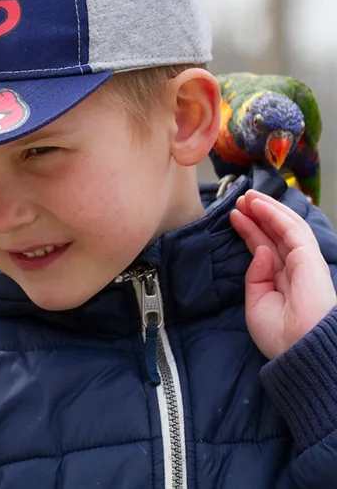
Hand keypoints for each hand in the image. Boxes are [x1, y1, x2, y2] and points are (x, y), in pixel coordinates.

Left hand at [230, 189, 336, 359]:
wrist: (298, 349)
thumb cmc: (280, 335)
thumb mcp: (256, 303)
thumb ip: (256, 276)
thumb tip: (260, 251)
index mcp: (283, 283)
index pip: (266, 248)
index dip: (251, 231)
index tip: (235, 216)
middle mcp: (295, 271)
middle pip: (276, 235)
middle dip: (259, 215)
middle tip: (240, 199)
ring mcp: (304, 264)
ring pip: (286, 228)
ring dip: (267, 209)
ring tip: (247, 196)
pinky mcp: (310, 259)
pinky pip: (292, 231)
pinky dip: (275, 215)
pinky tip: (259, 204)